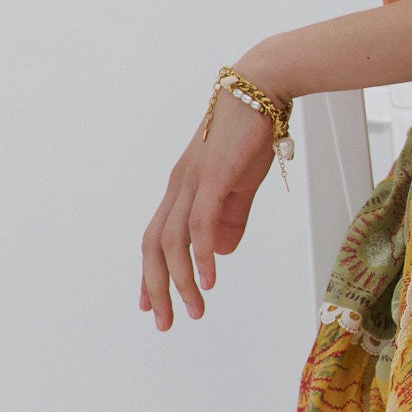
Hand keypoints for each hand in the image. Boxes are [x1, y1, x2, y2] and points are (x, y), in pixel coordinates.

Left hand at [139, 87, 277, 327]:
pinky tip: (210, 279)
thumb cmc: (252, 132)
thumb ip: (231, 217)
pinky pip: (200, 224)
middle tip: (164, 322)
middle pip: (154, 247)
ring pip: (173, 242)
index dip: (150, 273)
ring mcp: (192, 182)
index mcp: (183, 188)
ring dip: (181, 281)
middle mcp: (178, 187)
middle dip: (157, 288)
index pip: (156, 238)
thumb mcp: (240, 182)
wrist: (262, 89)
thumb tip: (222, 252)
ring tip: (195, 309)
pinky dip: (202, 255)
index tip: (149, 305)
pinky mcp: (212, 177)